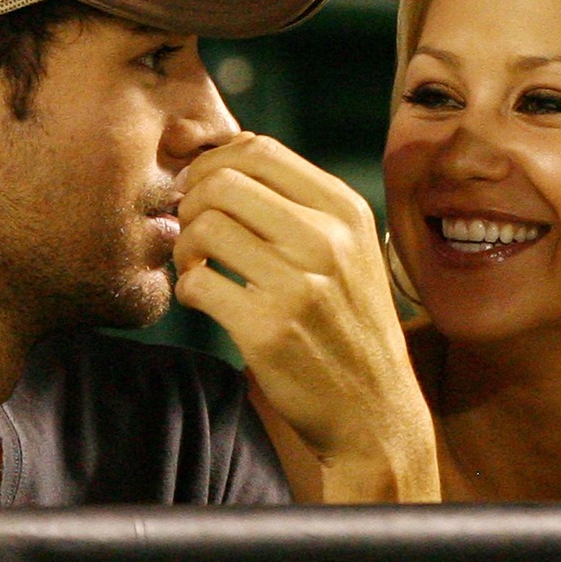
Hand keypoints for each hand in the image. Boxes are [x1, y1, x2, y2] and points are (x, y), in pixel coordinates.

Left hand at [174, 134, 437, 496]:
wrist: (375, 412)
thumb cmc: (349, 325)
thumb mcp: (348, 251)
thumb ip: (298, 204)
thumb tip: (220, 155)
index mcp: (346, 211)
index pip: (258, 149)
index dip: (213, 161)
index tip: (201, 188)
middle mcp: (327, 240)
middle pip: (221, 182)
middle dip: (191, 202)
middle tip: (193, 231)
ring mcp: (299, 285)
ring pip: (203, 227)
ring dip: (185, 246)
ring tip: (199, 266)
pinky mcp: (268, 330)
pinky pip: (196, 285)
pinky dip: (187, 288)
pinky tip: (205, 298)